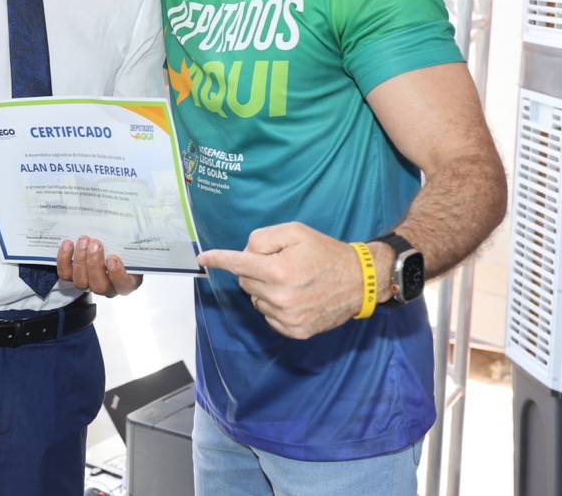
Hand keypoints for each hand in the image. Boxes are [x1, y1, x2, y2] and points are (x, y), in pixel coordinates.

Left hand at [56, 236, 142, 296]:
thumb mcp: (129, 245)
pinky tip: (68, 244)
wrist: (106, 244)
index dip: (117, 274)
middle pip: (99, 285)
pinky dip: (64, 259)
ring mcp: (89, 284)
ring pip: (81, 281)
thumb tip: (123, 228)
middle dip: (94, 264)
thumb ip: (127, 243)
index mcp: (126, 281)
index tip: (112, 258)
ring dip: (80, 259)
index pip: (123, 285)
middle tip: (94, 244)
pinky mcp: (73, 277)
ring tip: (83, 240)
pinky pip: (65, 274)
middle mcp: (108, 287)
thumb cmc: (122, 247)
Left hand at [197, 222, 376, 339]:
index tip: (202, 258)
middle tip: (279, 264)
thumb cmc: (325, 252)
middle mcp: (280, 296)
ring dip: (265, 289)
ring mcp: (288, 317)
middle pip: (245, 281)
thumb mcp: (296, 232)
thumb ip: (264, 238)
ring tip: (291, 281)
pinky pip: (269, 316)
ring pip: (256, 300)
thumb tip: (245, 253)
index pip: (238, 264)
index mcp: (279, 270)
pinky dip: (275, 306)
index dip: (218, 259)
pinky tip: (295, 298)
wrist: (359, 281)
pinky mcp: (295, 331)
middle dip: (255, 270)